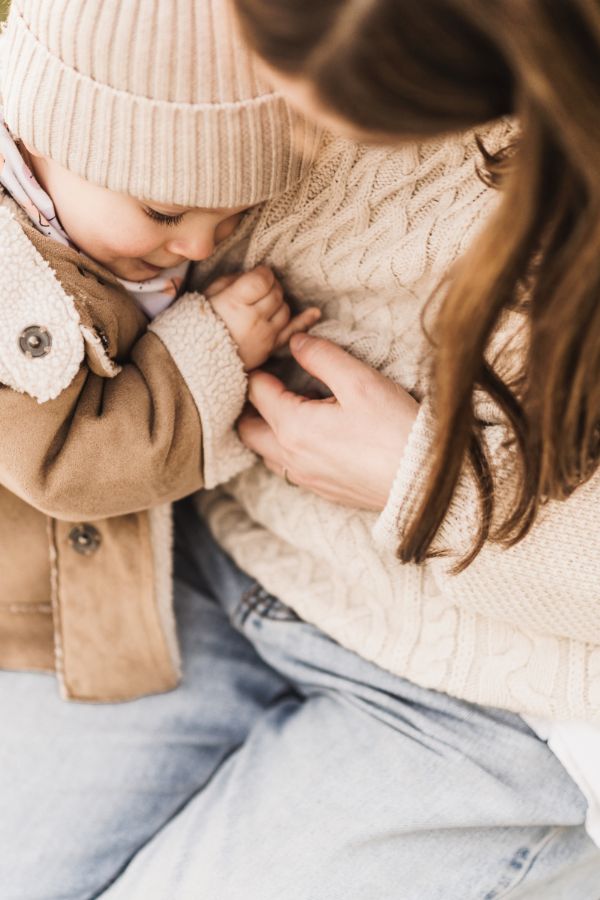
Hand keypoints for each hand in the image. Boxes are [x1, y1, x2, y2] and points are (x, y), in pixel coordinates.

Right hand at [205, 267, 320, 369]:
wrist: (195, 361)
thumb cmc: (197, 324)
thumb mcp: (209, 294)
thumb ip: (233, 281)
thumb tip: (254, 274)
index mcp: (234, 302)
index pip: (263, 279)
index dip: (263, 273)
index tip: (257, 275)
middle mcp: (253, 319)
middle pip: (276, 293)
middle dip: (271, 287)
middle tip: (258, 290)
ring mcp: (264, 336)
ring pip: (284, 309)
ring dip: (278, 303)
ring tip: (262, 304)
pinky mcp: (270, 350)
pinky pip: (292, 332)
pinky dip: (305, 321)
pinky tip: (315, 312)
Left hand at [238, 333, 419, 509]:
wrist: (424, 479)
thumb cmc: (395, 428)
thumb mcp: (360, 381)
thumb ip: (321, 357)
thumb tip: (295, 341)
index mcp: (292, 427)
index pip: (255, 391)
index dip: (262, 367)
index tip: (277, 354)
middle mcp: (290, 457)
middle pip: (246, 428)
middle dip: (252, 403)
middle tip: (275, 381)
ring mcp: (305, 477)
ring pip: (266, 451)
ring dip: (270, 427)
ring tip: (299, 405)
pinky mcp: (323, 489)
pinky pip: (289, 467)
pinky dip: (289, 446)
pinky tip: (320, 432)